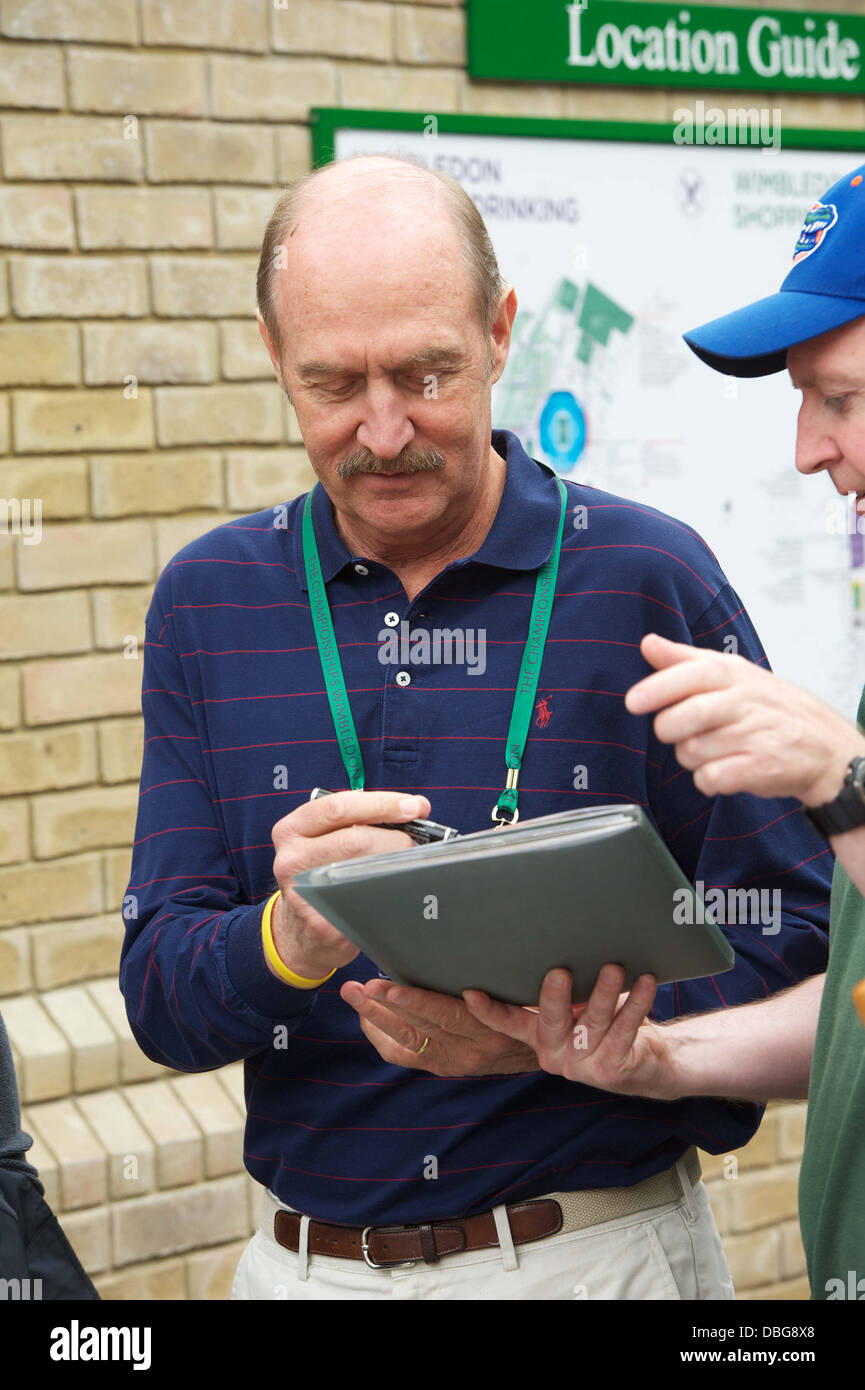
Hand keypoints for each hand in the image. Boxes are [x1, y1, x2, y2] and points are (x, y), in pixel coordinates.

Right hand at [268, 790, 429, 980]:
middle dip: (396, 838)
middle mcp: (291, 858)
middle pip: (356, 838)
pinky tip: (398, 889)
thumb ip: (356, 819)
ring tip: (407, 865)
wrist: (299, 931)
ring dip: (396, 865)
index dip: (381, 803)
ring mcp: (304, 893)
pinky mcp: (323, 923)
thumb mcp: (321, 840)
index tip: (414, 806)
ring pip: (364, 869)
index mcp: (291, 829)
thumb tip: (412, 808)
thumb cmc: (320, 875)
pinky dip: (391, 891)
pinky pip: (369, 900)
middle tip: (416, 843)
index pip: (339, 807)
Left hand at [340, 977, 538, 1075]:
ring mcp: (453, 1060)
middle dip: (384, 1004)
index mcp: (490, 1027)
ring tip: (353, 994)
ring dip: (375, 1016)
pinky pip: (404, 1054)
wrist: (542, 1050)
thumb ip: (499, 976)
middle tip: (359, 986)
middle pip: (419, 1026)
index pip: (445, 1013)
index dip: (414, 1000)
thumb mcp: (525, 992)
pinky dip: (382, 1036)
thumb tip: (474, 942)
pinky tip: (366, 1017)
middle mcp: (469, 1048)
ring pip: (406, 1038)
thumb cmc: (532, 1009)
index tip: (389, 984)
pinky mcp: (441, 1066)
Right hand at [463, 965, 679, 1099]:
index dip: (489, 1010)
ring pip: (592, 1023)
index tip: (470, 993)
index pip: (509, 1023)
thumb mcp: (579, 1007)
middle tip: (559, 971)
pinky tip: (644, 982)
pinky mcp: (610, 1070)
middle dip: (554, 997)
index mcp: (540, 1036)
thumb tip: (553, 940)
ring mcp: (581, 1066)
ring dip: (604, 993)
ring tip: (613, 968)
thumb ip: (564, 990)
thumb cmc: (607, 1023)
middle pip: (551, 1021)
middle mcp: (555, 1054)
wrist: (647, 1062)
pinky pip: (623, 1031)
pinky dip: (635, 1004)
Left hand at [625, 633, 864, 805]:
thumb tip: (648, 643)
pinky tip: (722, 770)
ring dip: (691, 757)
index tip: (633, 701)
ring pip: (692, 751)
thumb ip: (684, 660)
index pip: (693, 673)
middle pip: (687, 716)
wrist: (824, 746)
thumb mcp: (732, 674)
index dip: (659, 688)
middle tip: (676, 731)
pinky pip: (711, 778)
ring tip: (712, 750)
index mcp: (734, 674)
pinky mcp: (761, 767)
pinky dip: (707, 780)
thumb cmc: (768, 709)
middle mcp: (745, 701)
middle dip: (669, 729)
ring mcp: (755, 734)